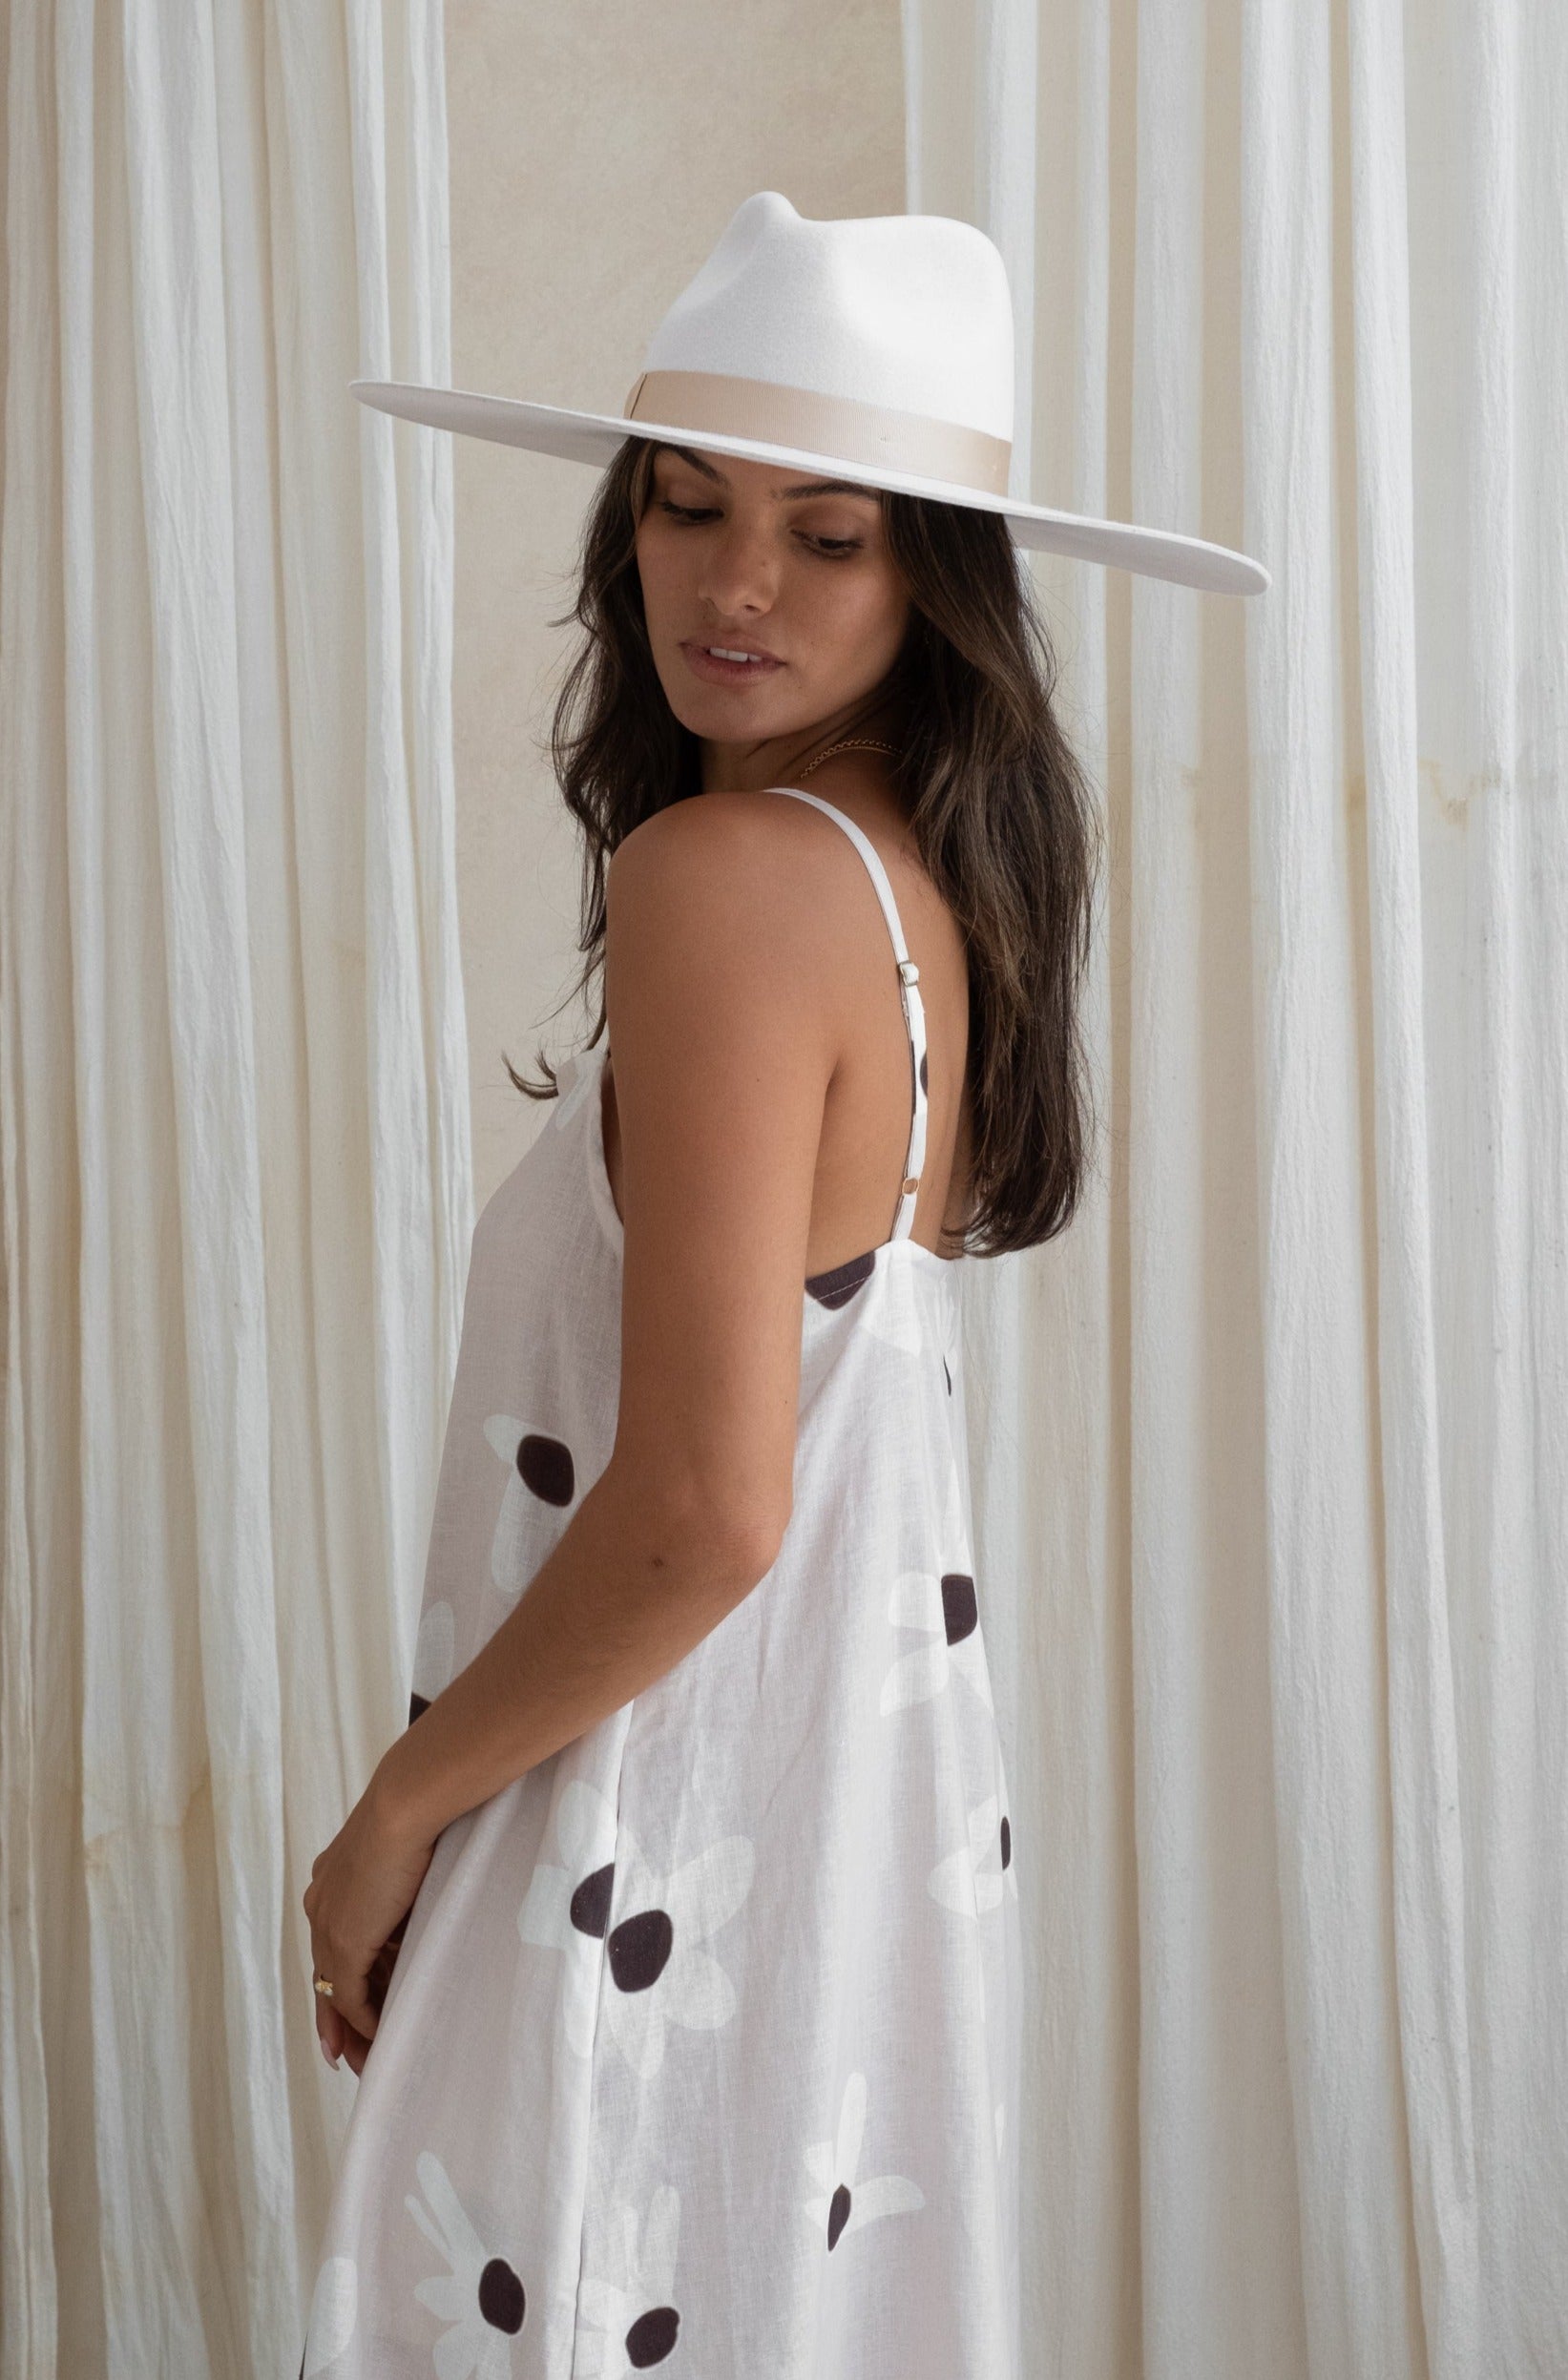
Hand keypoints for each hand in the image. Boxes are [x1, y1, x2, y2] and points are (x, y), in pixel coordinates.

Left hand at [304, 1772, 435, 2071]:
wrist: (409, 1801)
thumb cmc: (424, 1812)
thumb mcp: (412, 1856)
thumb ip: (408, 1888)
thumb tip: (425, 1907)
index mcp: (334, 1878)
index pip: (334, 1941)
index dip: (343, 1977)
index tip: (355, 2009)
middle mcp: (323, 1903)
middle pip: (326, 1974)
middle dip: (337, 2019)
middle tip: (346, 2056)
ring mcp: (329, 1924)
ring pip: (334, 1991)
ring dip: (351, 2028)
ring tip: (365, 2059)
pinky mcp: (344, 1943)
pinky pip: (347, 1996)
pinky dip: (361, 2020)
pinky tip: (378, 2036)